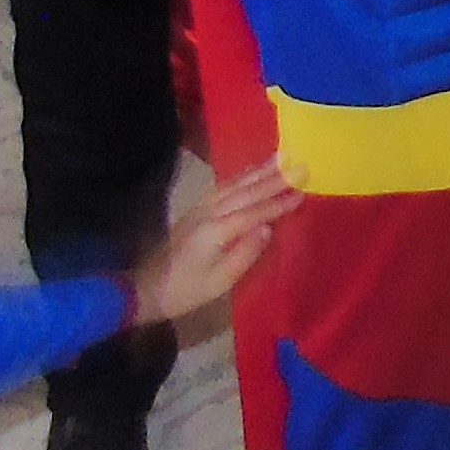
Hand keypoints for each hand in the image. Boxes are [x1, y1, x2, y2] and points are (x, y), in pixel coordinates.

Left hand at [132, 160, 297, 323]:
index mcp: (216, 231)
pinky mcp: (195, 211)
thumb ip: (246, 253)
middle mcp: (209, 213)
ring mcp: (200, 209)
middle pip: (246, 192)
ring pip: (234, 185)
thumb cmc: (186, 291)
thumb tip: (268, 228)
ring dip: (258, 172)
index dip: (279, 203)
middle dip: (274, 179)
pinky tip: (250, 172)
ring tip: (280, 158)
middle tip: (300, 165)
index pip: (254, 212)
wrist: (146, 288)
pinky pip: (223, 187)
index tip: (303, 192)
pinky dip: (240, 177)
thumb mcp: (219, 281)